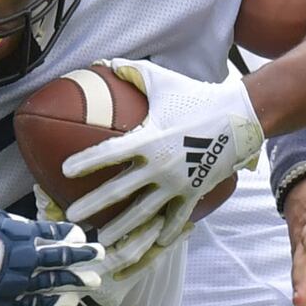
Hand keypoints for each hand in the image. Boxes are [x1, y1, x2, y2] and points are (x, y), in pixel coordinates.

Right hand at [0, 201, 103, 305]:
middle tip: (100, 254)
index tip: (80, 233)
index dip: (64, 233)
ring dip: (73, 281)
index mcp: (14, 233)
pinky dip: (50, 303)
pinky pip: (33, 304)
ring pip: (51, 282)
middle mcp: (21, 258)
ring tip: (92, 282)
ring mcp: (15, 283)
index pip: (47, 232)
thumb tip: (15, 225)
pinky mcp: (4, 303)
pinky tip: (64, 302)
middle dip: (80, 255)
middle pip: (57, 257)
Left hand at [59, 60, 265, 247]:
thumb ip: (131, 72)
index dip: (85, 161)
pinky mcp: (195, 192)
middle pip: (119, 191)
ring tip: (103, 240)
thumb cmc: (197, 96)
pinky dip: (165, 232)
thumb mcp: (163, 81)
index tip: (64, 171)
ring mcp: (178, 182)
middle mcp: (160, 165)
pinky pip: (177, 218)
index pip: (108, 152)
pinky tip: (151, 242)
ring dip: (121, 229)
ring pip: (143, 213)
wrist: (241, 116)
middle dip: (93, 206)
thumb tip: (104, 63)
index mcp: (148, 138)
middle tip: (71, 218)